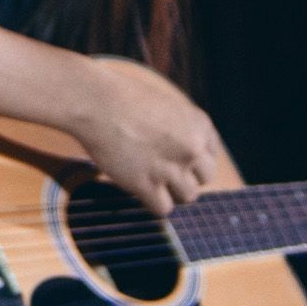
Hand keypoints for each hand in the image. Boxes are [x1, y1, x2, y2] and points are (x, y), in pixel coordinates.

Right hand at [72, 58, 224, 215]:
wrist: (95, 101)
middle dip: (186, 176)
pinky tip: (140, 190)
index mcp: (199, 124)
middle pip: (204, 178)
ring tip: (151, 181)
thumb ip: (180, 128)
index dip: (193, 158)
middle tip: (164, 171)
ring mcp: (171, 168)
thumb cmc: (121, 97)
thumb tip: (181, 155)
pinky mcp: (147, 185)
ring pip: (188, 197)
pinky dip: (153, 203)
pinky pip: (163, 208)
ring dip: (171, 191)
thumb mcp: (164, 105)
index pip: (211, 154)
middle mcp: (191, 148)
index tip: (177, 157)